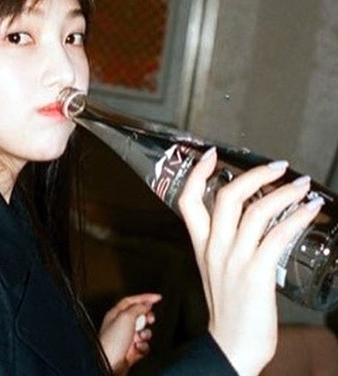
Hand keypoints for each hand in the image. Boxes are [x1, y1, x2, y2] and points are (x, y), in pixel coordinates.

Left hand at [98, 293, 161, 374]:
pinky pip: (144, 346)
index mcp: (116, 313)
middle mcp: (120, 325)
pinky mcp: (131, 351)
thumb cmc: (112, 341)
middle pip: (139, 315)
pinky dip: (144, 347)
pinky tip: (138, 348)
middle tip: (150, 319)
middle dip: (147, 317)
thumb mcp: (126, 317)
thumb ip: (138, 308)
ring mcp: (126, 338)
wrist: (110, 364)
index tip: (158, 297)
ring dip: (145, 334)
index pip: (132, 300)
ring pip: (144, 331)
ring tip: (140, 338)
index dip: (145, 297)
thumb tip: (146, 304)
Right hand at [178, 148, 321, 375]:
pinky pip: (277, 237)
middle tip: (277, 166)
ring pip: (256, 212)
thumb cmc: (229, 308)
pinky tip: (310, 211)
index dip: (198, 174)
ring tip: (302, 186)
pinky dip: (296, 219)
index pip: (188, 200)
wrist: (232, 346)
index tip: (211, 153)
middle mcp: (214, 247)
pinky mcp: (256, 274)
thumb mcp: (215, 269)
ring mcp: (234, 259)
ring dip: (283, 194)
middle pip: (226, 198)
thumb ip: (224, 243)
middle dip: (253, 175)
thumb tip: (249, 219)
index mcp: (201, 245)